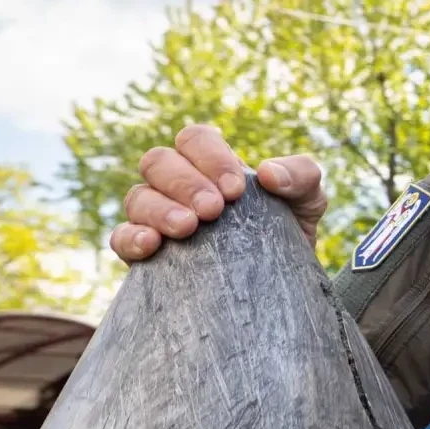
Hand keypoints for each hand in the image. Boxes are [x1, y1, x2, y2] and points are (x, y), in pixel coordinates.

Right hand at [109, 124, 327, 262]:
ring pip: (138, 197)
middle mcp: (178, 185)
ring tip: (188, 229)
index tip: (235, 189)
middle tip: (213, 210)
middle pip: (159, 162)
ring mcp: (158, 218)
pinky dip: (130, 237)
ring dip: (160, 209)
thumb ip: (301, 176)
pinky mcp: (146, 256)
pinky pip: (120, 238)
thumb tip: (269, 174)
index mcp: (212, 164)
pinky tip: (152, 245)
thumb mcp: (309, 201)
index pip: (194, 139)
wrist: (282, 289)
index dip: (209, 156)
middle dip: (185, 183)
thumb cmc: (290, 234)